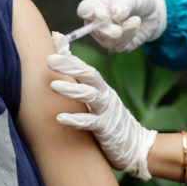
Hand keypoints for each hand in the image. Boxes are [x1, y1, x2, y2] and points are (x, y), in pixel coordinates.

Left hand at [47, 32, 155, 179]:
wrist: (136, 146)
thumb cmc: (109, 121)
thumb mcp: (95, 101)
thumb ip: (80, 85)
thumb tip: (61, 68)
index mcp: (100, 87)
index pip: (83, 66)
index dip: (69, 53)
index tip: (54, 38)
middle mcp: (104, 95)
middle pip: (88, 74)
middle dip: (70, 65)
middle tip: (50, 59)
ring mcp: (106, 111)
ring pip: (90, 95)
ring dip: (72, 89)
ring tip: (53, 85)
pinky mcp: (106, 129)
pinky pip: (90, 122)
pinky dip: (76, 119)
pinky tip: (60, 118)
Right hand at [76, 0, 166, 51]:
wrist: (152, 11)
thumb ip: (122, 5)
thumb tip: (115, 15)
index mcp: (95, 4)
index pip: (84, 10)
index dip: (90, 14)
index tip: (104, 15)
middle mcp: (95, 21)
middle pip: (93, 30)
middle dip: (108, 31)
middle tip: (119, 30)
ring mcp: (104, 34)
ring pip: (107, 41)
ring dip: (125, 32)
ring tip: (136, 20)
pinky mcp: (115, 44)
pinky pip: (118, 47)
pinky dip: (129, 37)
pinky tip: (135, 26)